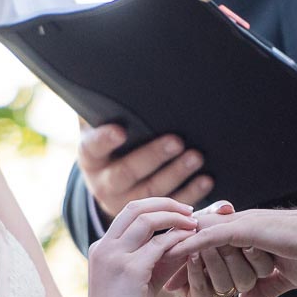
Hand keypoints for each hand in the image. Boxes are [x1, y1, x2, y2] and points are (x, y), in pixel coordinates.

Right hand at [78, 122, 213, 218]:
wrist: (110, 184)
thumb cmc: (112, 144)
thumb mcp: (101, 128)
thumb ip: (106, 110)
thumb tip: (116, 80)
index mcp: (90, 157)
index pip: (94, 147)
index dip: (105, 140)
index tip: (120, 131)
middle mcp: (103, 183)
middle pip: (127, 172)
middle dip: (153, 157)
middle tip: (176, 141)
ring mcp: (124, 203)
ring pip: (151, 191)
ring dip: (176, 174)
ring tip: (196, 158)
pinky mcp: (147, 216)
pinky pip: (169, 204)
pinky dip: (190, 193)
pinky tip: (206, 180)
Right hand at [81, 197, 198, 296]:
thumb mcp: (141, 279)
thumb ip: (158, 259)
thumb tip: (184, 241)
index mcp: (103, 246)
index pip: (130, 212)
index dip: (156, 206)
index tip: (179, 212)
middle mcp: (105, 246)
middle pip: (137, 207)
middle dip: (167, 204)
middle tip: (190, 211)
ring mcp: (115, 256)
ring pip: (148, 220)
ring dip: (175, 218)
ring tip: (195, 224)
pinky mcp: (130, 270)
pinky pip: (159, 245)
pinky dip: (178, 239)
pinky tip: (192, 243)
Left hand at [164, 207, 296, 296]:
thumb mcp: (281, 279)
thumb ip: (263, 289)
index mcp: (246, 235)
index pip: (210, 245)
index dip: (188, 261)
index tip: (168, 278)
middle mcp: (240, 225)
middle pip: (198, 237)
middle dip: (174, 255)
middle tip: (151, 270)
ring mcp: (242, 224)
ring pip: (200, 236)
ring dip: (179, 251)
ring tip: (154, 263)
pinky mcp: (246, 228)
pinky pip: (211, 235)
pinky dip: (191, 244)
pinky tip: (173, 254)